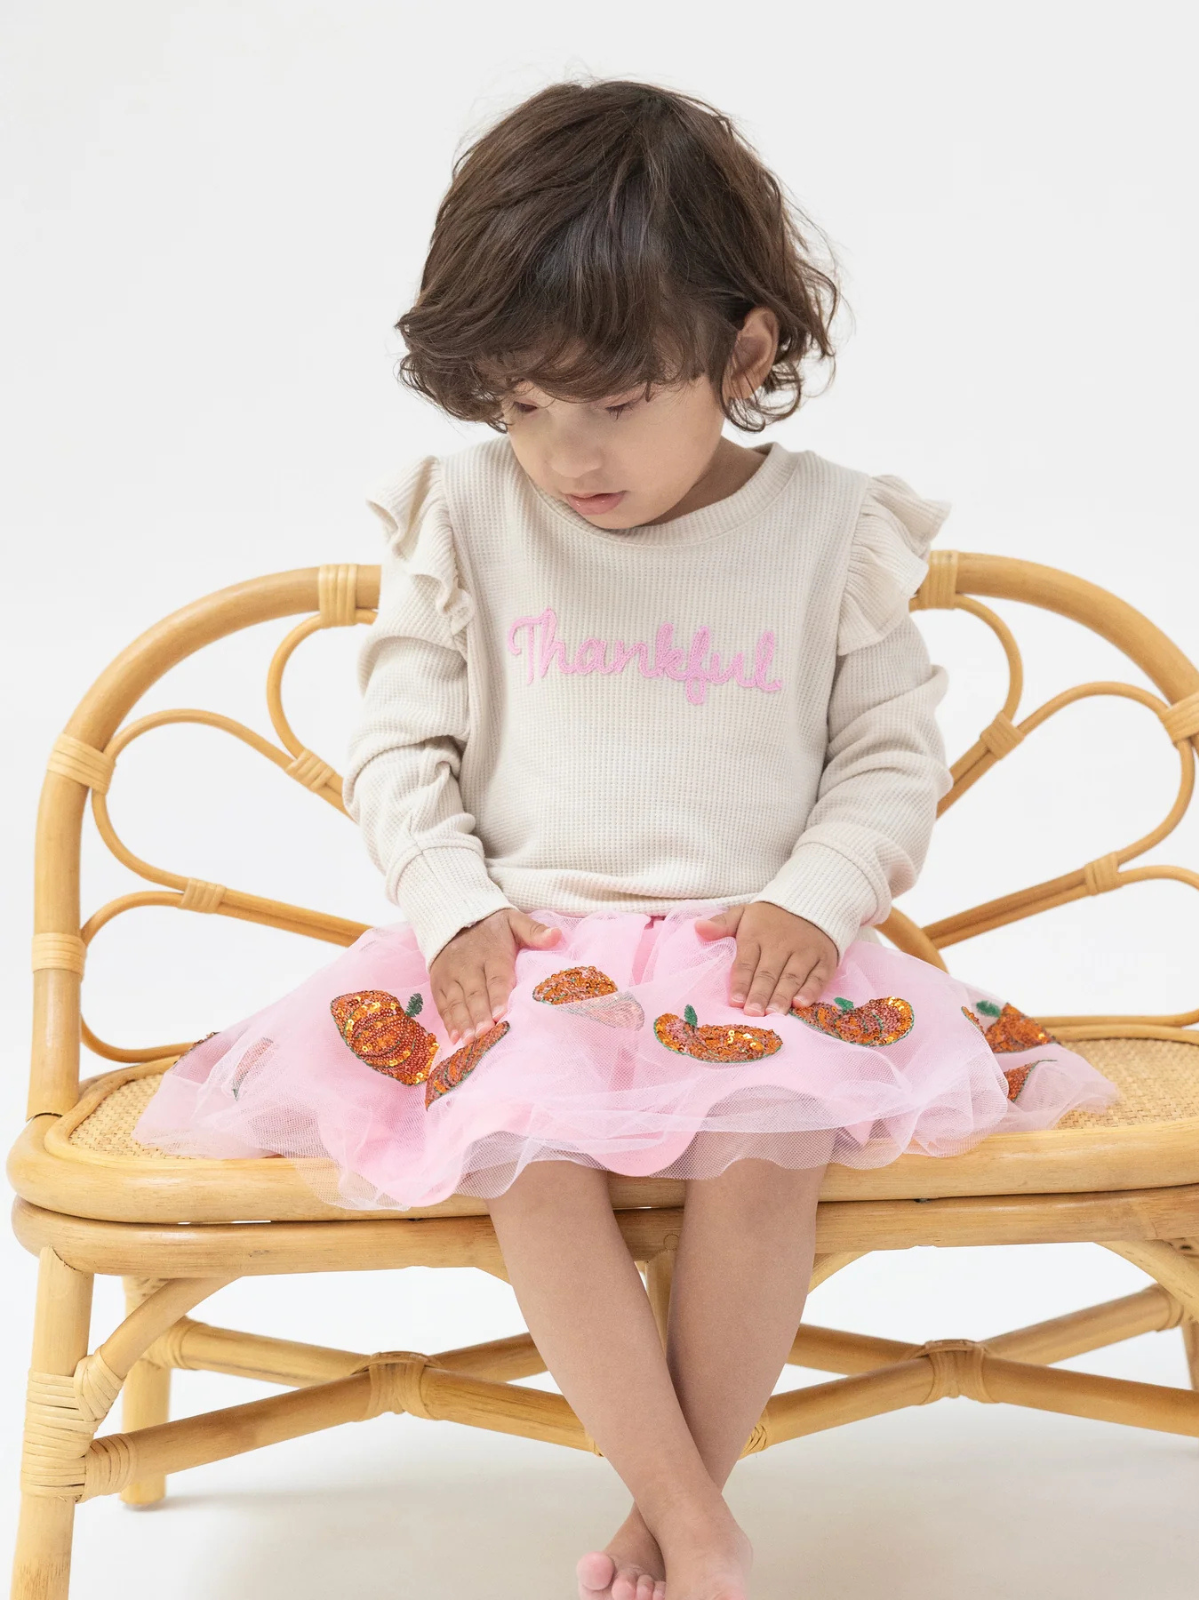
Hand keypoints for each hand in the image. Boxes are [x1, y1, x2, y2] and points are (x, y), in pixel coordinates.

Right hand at [429, 909, 561, 1045]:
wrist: (455, 916)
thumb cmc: (492, 926)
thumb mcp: (514, 921)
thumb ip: (534, 930)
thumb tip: (557, 935)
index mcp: (491, 954)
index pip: (496, 978)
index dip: (498, 996)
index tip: (501, 1014)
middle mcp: (468, 966)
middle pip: (475, 994)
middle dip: (479, 1015)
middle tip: (485, 1034)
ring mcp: (450, 975)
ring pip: (456, 1002)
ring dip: (463, 1022)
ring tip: (469, 1041)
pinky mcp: (438, 983)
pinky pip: (443, 1004)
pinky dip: (448, 1022)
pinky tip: (454, 1039)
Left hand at [694, 901, 837, 1015]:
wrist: (812, 900)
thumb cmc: (770, 917)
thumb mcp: (744, 913)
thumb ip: (721, 924)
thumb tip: (698, 928)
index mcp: (757, 935)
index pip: (746, 962)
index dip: (741, 982)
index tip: (735, 1001)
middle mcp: (781, 944)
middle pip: (769, 973)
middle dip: (760, 994)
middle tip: (753, 1014)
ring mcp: (805, 951)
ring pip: (792, 976)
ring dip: (783, 996)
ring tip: (774, 1013)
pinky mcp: (824, 958)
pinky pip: (818, 976)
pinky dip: (811, 990)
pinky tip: (801, 1003)